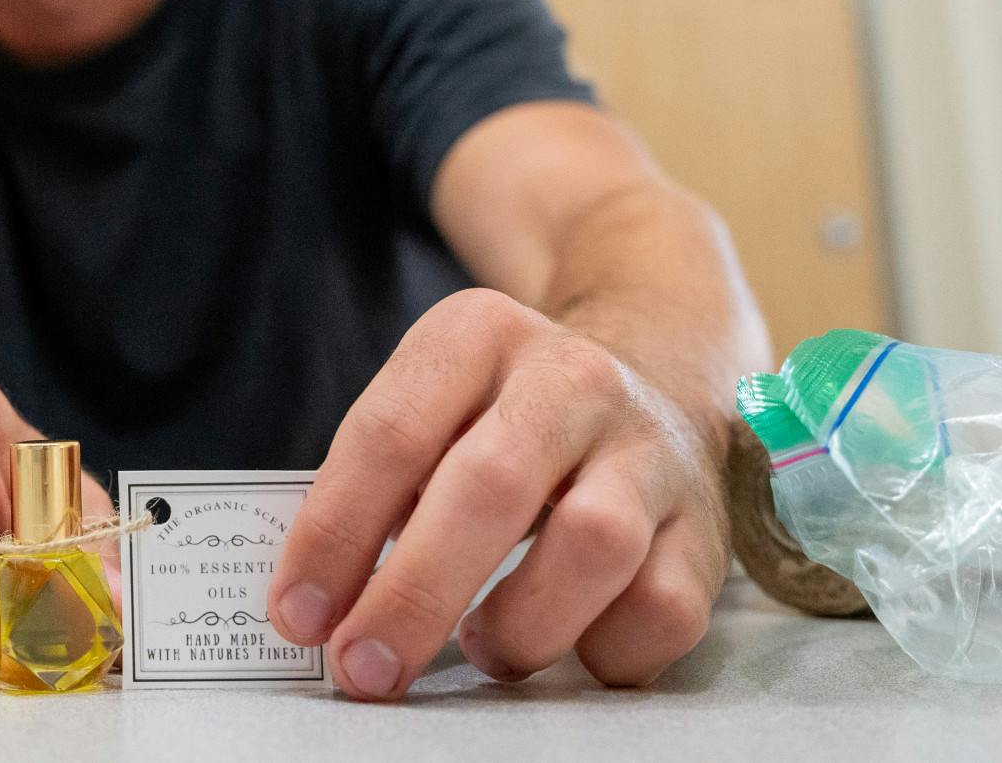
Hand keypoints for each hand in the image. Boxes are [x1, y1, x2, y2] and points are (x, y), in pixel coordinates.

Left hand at [268, 289, 728, 697]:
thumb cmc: (504, 418)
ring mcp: (647, 448)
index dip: (334, 533)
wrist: (656, 375)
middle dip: (414, 593)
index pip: (390, 432)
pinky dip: (605, 651)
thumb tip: (315, 604)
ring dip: (521, 623)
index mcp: (477, 335)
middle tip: (364, 666)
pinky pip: (663, 606)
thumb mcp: (433, 407)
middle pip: (489, 487)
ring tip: (483, 649)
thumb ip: (374, 489)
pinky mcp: (703, 524)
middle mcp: (570, 378)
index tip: (298, 614)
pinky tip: (569, 649)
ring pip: (593, 544)